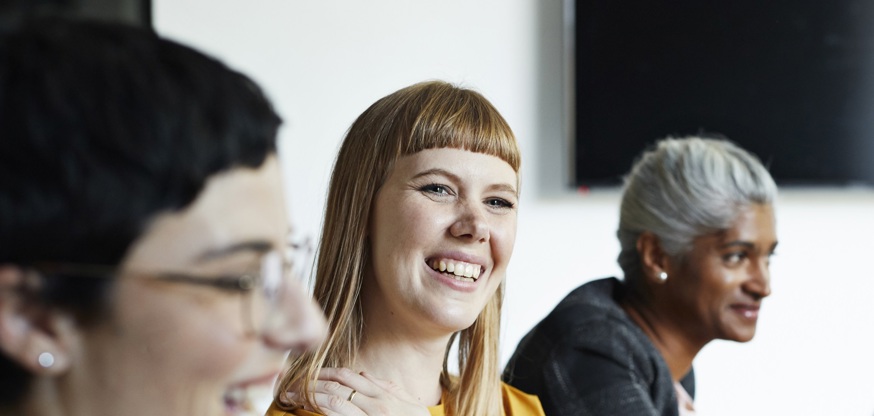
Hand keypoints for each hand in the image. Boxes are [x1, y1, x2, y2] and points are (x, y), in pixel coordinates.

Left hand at [293, 367, 430, 415]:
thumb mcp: (410, 406)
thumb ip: (388, 388)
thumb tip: (365, 375)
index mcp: (385, 396)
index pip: (347, 376)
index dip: (323, 373)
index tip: (307, 375)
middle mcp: (376, 405)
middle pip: (335, 386)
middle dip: (309, 383)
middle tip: (289, 385)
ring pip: (332, 400)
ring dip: (307, 396)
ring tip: (290, 396)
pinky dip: (319, 410)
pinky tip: (306, 409)